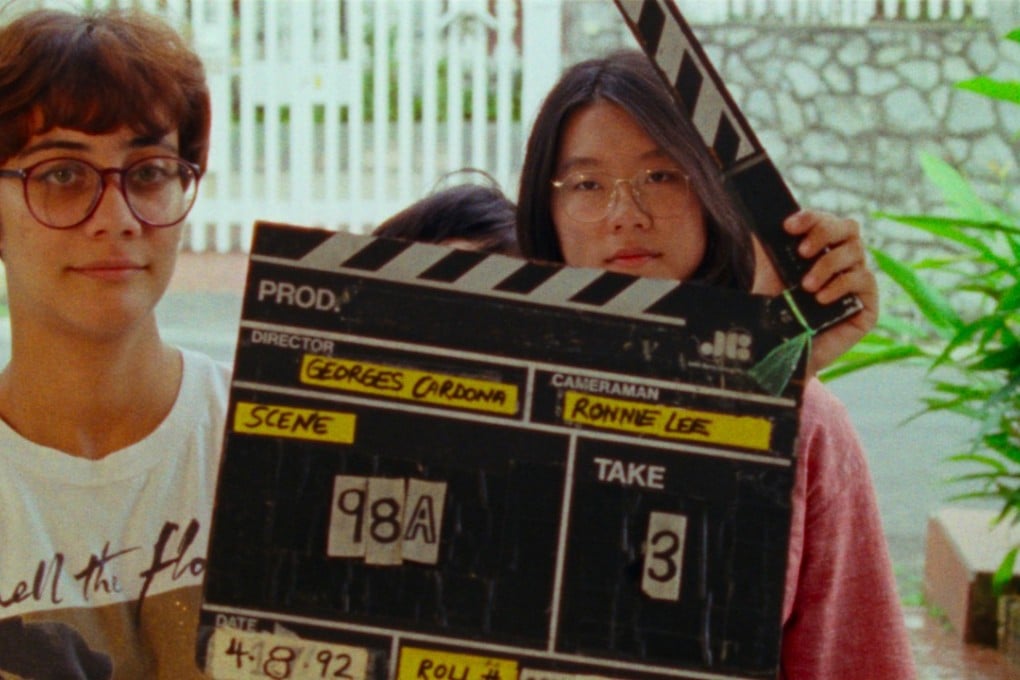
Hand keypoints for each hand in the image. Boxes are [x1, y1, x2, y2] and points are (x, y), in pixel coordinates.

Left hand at [752, 210, 877, 375]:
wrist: (783, 353)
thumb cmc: (776, 314)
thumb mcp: (768, 278)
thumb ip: (767, 251)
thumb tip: (758, 223)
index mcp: (822, 250)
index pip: (825, 221)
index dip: (810, 218)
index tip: (787, 226)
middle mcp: (844, 261)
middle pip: (848, 228)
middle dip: (824, 233)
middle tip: (803, 252)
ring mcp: (858, 281)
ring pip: (855, 252)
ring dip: (828, 264)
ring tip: (806, 286)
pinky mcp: (868, 304)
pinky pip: (863, 280)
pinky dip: (840, 285)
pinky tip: (821, 299)